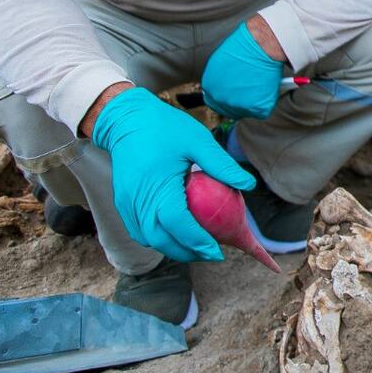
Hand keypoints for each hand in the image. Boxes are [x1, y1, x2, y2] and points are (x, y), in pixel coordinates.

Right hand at [92, 87, 255, 261]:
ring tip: (196, 246)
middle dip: (186, 252)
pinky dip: (157, 237)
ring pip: (147, 238)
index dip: (197, 242)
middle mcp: (138, 200)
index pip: (177, 224)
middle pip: (160, 239)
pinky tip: (176, 234)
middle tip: (211, 253)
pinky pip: (139, 230)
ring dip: (171, 247)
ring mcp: (126, 203)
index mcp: (157, 186)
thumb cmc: (165, 128)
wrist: (125, 119)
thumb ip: (222, 165)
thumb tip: (249, 185)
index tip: (218, 251)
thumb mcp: (198, 141)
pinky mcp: (122, 202)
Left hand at [202, 18, 284, 119]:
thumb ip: (219, 78)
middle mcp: (220, 98)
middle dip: (240, 102)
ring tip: (260, 82)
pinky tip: (267, 86)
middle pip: (229, 110)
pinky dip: (267, 100)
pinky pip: (262, 110)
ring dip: (255, 100)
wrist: (261, 44)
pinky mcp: (255, 108)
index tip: (236, 96)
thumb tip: (225, 85)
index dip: (226, 99)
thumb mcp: (221, 61)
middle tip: (252, 91)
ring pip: (247, 110)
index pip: (214, 102)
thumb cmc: (244, 46)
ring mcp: (237, 104)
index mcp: (209, 86)